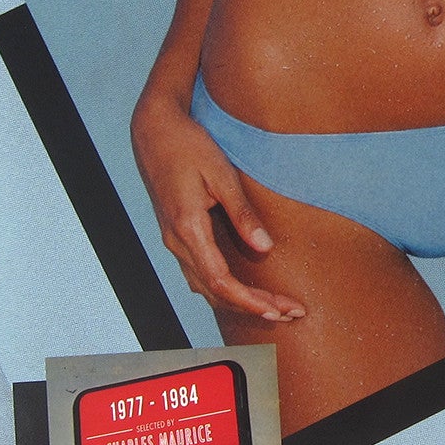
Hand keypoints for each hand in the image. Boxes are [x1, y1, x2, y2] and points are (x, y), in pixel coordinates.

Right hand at [131, 91, 304, 322]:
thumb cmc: (188, 146)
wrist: (154, 129)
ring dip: (240, 302)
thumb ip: (242, 214)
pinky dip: (224, 289)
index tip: (277, 311)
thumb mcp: (221, 175)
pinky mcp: (177, 235)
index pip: (220, 281)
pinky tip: (245, 292)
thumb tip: (265, 247)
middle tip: (290, 314)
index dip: (250, 301)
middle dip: (253, 307)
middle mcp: (177, 241)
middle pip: (215, 292)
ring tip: (275, 308)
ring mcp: (174, 240)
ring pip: (205, 287)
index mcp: (188, 228)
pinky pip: (200, 273)